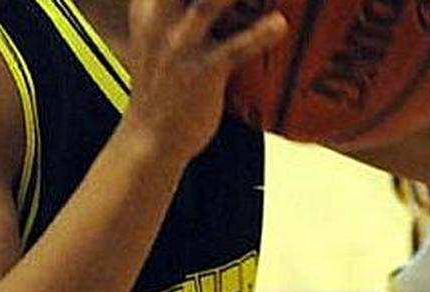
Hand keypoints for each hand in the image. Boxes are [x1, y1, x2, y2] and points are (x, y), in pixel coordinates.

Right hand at [121, 0, 286, 160]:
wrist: (150, 139)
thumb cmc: (163, 84)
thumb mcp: (157, 33)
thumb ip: (176, 7)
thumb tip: (214, 4)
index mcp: (149, 4)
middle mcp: (160, 18)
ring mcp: (180, 45)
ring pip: (210, 1)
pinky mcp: (201, 73)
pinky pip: (233, 49)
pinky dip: (259, 35)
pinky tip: (280, 24)